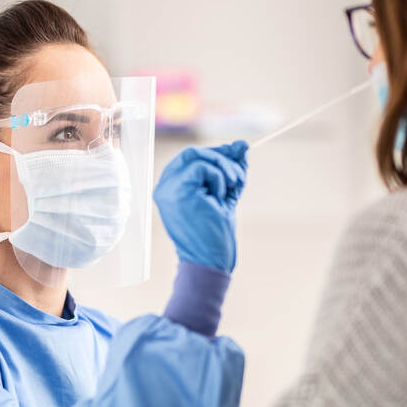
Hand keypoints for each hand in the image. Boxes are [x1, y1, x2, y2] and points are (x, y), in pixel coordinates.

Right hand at [154, 140, 248, 273]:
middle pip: (192, 152)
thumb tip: (242, 145)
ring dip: (224, 169)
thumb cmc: (215, 234)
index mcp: (171, 188)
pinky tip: (219, 199)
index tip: (239, 153)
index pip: (190, 158)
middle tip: (239, 175)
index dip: (216, 152)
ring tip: (232, 189)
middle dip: (222, 157)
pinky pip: (202, 167)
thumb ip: (230, 170)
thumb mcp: (224, 195)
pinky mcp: (177, 190)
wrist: (210, 261)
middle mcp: (164, 186)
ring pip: (197, 156)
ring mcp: (167, 188)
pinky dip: (218, 179)